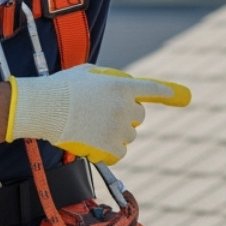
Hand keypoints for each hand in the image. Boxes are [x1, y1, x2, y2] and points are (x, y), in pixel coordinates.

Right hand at [8, 65, 190, 163]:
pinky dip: (110, 150)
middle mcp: (125, 107)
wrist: (43, 107)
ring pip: (129, 135)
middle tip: (103, 114)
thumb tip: (124, 86)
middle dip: (126, 116)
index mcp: (122, 86)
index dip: (169, 93)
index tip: (182, 96)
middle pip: (139, 116)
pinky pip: (119, 152)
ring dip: (116, 133)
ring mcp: (118, 128)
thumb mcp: (89, 73)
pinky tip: (93, 142)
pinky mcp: (110, 146)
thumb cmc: (61, 88)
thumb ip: (111, 80)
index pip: (153, 89)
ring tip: (92, 127)